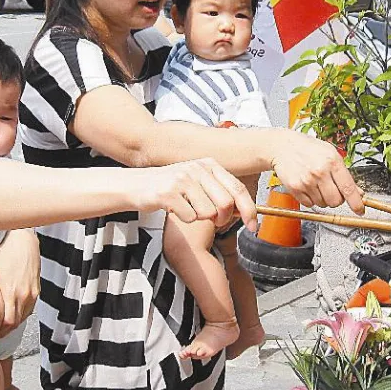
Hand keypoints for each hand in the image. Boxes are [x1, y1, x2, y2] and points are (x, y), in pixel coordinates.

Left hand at [0, 229, 40, 327]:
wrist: (26, 242)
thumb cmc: (9, 252)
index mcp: (12, 291)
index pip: (9, 321)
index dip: (0, 331)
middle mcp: (25, 295)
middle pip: (16, 322)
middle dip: (6, 330)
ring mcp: (33, 293)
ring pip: (24, 317)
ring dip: (14, 322)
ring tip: (2, 325)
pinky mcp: (37, 290)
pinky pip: (30, 308)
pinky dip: (21, 314)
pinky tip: (13, 313)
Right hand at [134, 158, 256, 229]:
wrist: (136, 185)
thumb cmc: (171, 186)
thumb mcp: (197, 180)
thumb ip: (220, 190)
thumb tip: (244, 210)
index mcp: (208, 164)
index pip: (238, 188)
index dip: (249, 210)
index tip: (253, 225)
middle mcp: (197, 169)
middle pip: (225, 203)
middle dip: (223, 219)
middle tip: (214, 223)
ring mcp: (182, 180)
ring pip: (208, 213)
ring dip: (201, 219)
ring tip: (189, 210)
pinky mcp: (168, 193)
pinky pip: (190, 217)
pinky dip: (185, 219)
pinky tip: (176, 210)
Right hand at [270, 131, 363, 213]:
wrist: (282, 145)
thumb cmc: (308, 148)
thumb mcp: (330, 154)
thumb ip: (344, 174)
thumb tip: (358, 192)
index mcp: (332, 161)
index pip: (348, 188)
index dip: (356, 203)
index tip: (360, 210)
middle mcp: (320, 171)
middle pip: (336, 201)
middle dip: (336, 199)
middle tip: (332, 190)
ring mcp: (306, 180)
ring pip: (322, 204)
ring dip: (322, 199)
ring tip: (317, 185)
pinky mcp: (295, 188)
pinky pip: (309, 204)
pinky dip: (310, 199)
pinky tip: (307, 186)